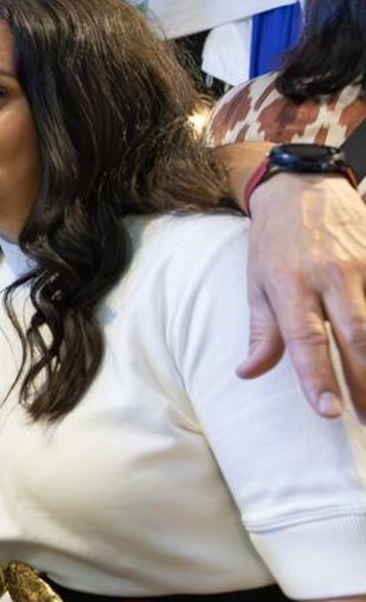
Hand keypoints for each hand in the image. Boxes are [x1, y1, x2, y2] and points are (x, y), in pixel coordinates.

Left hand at [244, 172, 365, 416]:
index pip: (306, 340)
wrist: (302, 188)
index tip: (329, 413)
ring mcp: (363, 265)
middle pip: (355, 337)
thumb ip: (261, 333)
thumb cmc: (274, 243)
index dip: (318, 378)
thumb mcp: (257, 284)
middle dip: (364, 382)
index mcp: (291, 285)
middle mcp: (331, 276)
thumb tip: (247, 373)